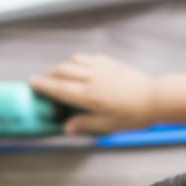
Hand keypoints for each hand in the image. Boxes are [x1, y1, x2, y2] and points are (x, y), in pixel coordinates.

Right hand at [30, 54, 154, 133]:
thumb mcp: (108, 125)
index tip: (31, 82)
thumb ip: (85, 124)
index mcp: (89, 95)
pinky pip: (87, 57)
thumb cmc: (133, 115)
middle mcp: (92, 78)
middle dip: (48, 74)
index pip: (59, 88)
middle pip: (62, 71)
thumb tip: (67, 127)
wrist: (155, 98)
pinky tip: (77, 67)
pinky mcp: (109, 62)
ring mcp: (101, 67)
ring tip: (57, 74)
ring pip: (73, 61)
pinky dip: (77, 61)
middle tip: (41, 80)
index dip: (43, 85)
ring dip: (62, 66)